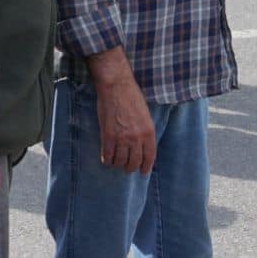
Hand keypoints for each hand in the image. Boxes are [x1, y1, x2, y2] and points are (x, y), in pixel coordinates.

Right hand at [89, 53, 156, 174]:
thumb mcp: (145, 115)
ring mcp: (122, 138)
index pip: (149, 157)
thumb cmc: (131, 96)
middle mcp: (137, 137)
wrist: (116, 86)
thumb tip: (142, 146)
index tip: (142, 171)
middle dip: (130, 167)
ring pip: (120, 161)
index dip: (145, 167)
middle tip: (127, 168)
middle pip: (134, 162)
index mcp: (149, 131)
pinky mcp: (108, 136)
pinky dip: (107, 160)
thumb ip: (144, 131)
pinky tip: (107, 159)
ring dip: (118, 164)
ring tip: (116, 163)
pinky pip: (107, 156)